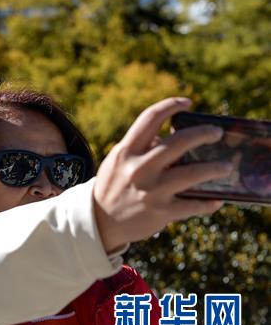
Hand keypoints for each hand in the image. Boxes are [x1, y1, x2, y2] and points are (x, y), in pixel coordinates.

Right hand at [92, 97, 228, 251]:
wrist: (99, 222)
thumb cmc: (113, 185)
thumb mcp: (119, 161)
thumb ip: (141, 148)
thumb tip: (170, 137)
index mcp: (126, 151)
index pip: (150, 118)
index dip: (171, 105)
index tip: (187, 102)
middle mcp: (139, 168)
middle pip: (179, 142)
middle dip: (203, 134)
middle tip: (216, 133)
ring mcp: (151, 190)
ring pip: (193, 173)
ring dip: (214, 168)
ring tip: (225, 166)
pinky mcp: (161, 211)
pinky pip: (193, 205)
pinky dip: (208, 203)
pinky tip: (215, 200)